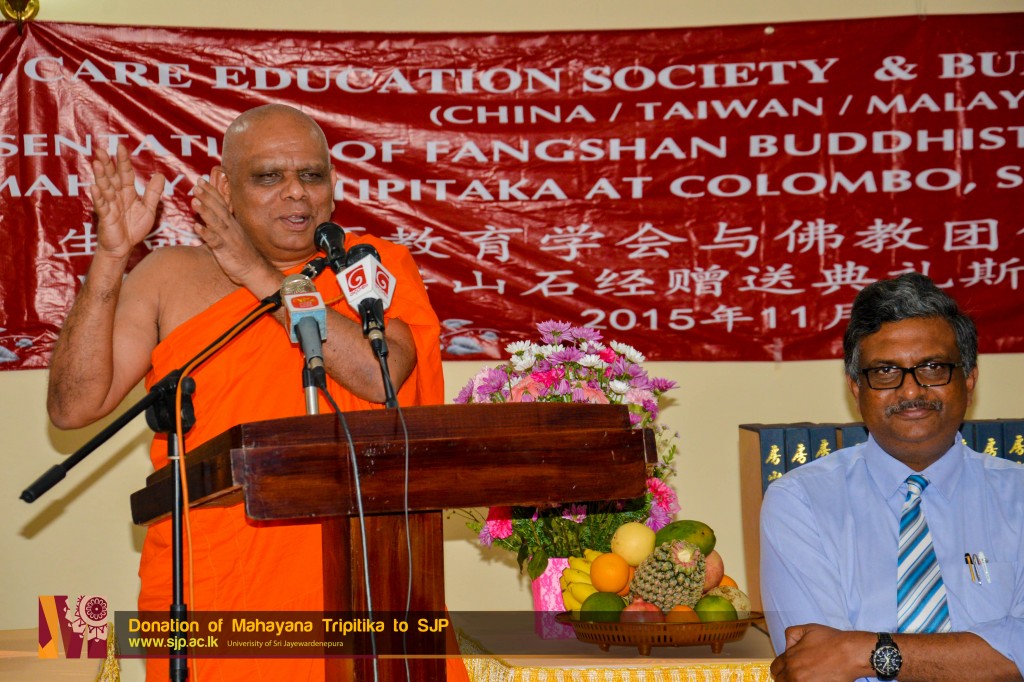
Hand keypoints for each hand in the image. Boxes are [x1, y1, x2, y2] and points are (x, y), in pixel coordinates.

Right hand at [90, 144, 163, 258]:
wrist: (124, 248)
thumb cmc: (134, 228)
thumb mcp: (148, 209)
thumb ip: (153, 193)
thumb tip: (160, 175)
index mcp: (128, 193)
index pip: (125, 174)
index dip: (123, 161)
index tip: (120, 147)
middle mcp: (117, 196)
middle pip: (111, 177)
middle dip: (107, 163)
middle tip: (101, 149)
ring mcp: (110, 206)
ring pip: (105, 188)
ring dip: (101, 176)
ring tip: (97, 163)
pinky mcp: (105, 217)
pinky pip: (102, 206)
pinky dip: (98, 197)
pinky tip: (94, 187)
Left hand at [190, 176, 273, 290]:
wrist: (253, 270)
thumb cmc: (241, 253)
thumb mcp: (232, 235)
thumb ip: (221, 224)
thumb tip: (210, 215)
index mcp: (231, 223)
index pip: (220, 203)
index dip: (211, 191)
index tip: (201, 180)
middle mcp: (230, 227)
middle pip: (218, 209)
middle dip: (207, 196)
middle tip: (197, 185)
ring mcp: (228, 238)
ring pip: (216, 222)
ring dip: (205, 211)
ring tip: (194, 200)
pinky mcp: (225, 250)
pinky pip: (215, 241)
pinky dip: (206, 233)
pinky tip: (197, 228)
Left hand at [770, 624, 873, 681]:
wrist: (851, 654)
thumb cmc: (832, 641)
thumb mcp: (807, 629)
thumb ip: (791, 635)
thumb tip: (787, 646)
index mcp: (790, 659)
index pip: (775, 668)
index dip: (780, 667)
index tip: (787, 667)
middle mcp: (794, 675)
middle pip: (781, 680)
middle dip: (786, 676)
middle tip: (797, 673)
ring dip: (794, 681)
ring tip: (805, 677)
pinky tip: (814, 679)